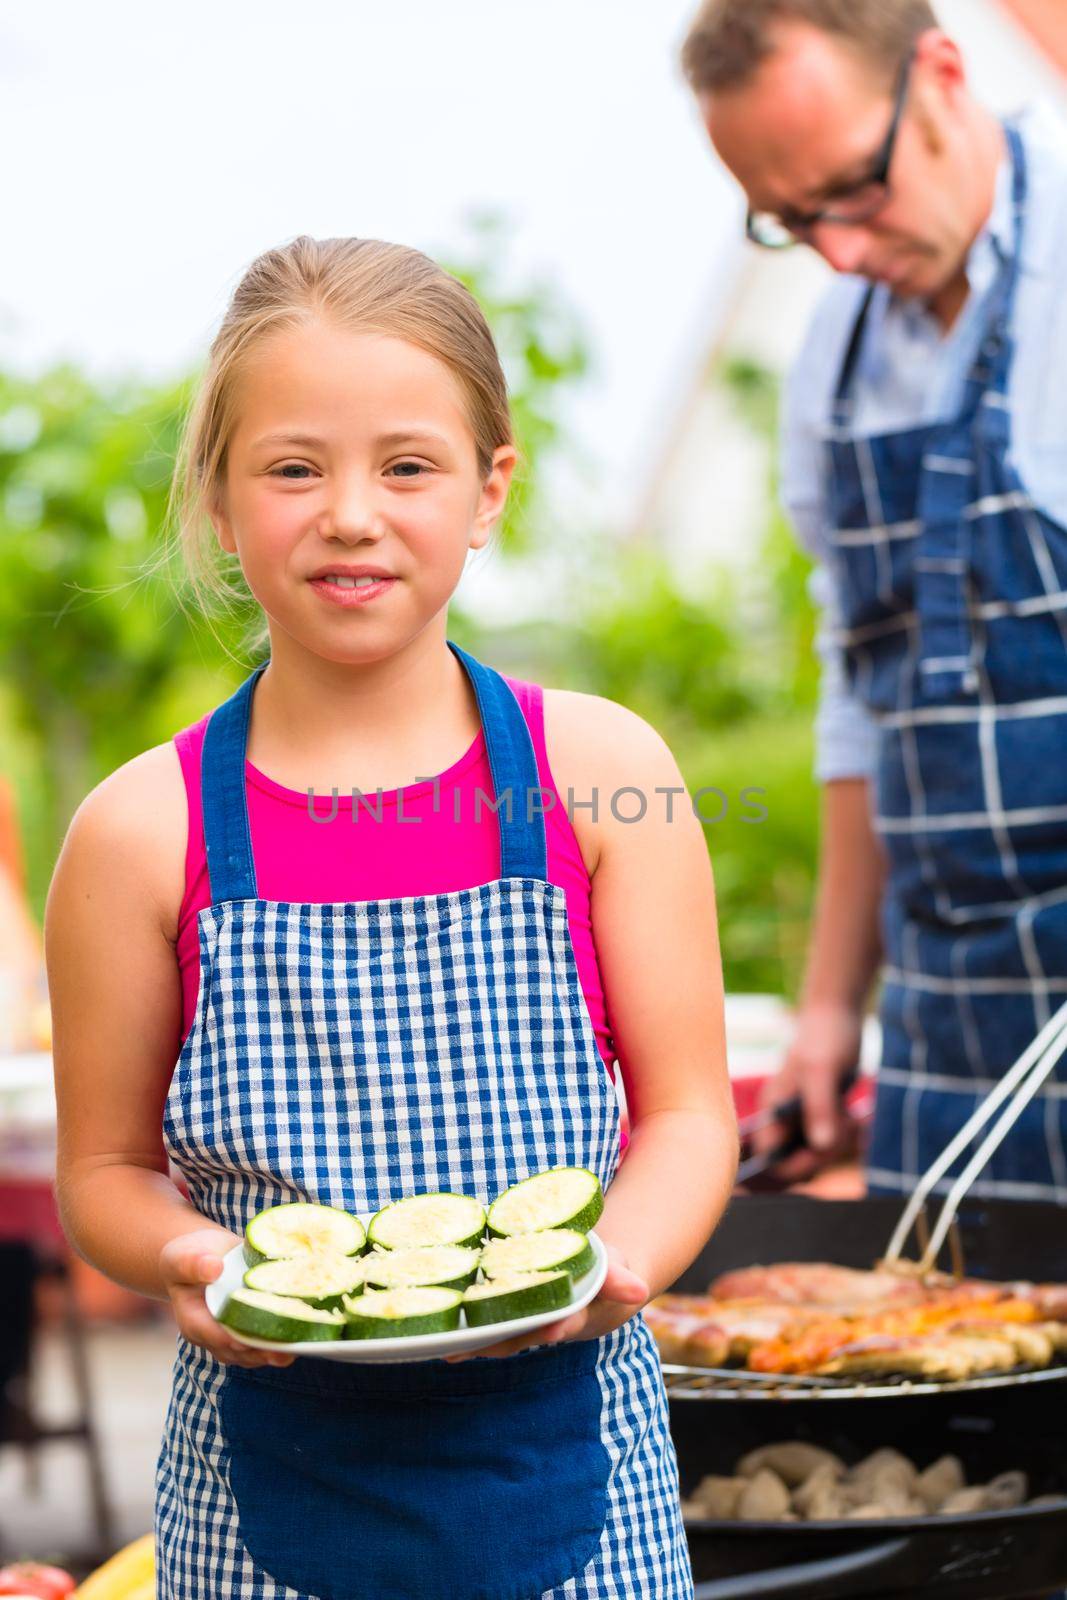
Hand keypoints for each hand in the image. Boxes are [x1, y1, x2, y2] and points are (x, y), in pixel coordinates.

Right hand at [160, 1227, 294, 1368]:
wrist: (202, 1257)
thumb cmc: (189, 1257)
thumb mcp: (183, 1256)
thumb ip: (193, 1264)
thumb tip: (213, 1268)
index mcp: (194, 1322)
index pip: (214, 1336)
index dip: (234, 1340)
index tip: (254, 1340)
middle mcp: (212, 1337)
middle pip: (238, 1351)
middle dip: (262, 1352)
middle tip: (287, 1352)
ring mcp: (230, 1336)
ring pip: (253, 1353)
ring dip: (275, 1351)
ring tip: (298, 1346)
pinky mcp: (247, 1330)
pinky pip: (262, 1343)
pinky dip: (279, 1339)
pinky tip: (300, 1332)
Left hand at [445, 1245, 647, 1361]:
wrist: (589, 1282)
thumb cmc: (601, 1275)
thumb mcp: (615, 1271)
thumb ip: (619, 1279)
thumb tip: (638, 1290)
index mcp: (574, 1313)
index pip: (565, 1322)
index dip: (557, 1326)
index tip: (551, 1329)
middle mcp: (546, 1325)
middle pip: (522, 1336)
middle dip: (502, 1342)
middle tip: (476, 1349)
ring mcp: (524, 1323)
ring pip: (499, 1335)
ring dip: (476, 1344)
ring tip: (449, 1350)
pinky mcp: (505, 1314)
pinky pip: (484, 1322)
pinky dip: (465, 1330)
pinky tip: (438, 1334)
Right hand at [750, 1003, 861, 1182]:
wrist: (839, 1013)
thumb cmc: (825, 1036)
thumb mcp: (822, 1071)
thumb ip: (819, 1108)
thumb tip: (820, 1146)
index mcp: (772, 1109)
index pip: (770, 1157)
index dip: (793, 1165)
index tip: (823, 1151)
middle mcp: (782, 1116)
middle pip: (794, 1162)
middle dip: (823, 1155)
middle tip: (845, 1130)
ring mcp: (801, 1116)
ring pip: (815, 1154)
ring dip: (838, 1145)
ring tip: (852, 1120)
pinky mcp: (820, 1113)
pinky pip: (829, 1141)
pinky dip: (844, 1137)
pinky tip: (855, 1117)